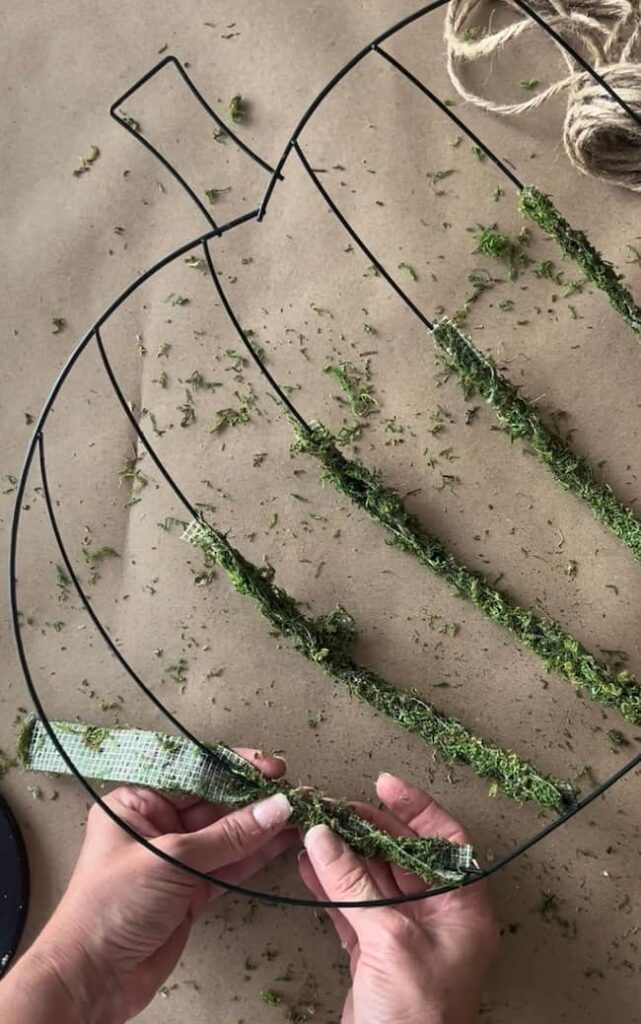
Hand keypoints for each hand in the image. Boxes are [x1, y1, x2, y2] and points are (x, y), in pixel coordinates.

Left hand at [0, 747, 293, 1023]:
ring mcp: (175, 860)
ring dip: (261, 826)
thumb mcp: (170, 859)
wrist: (92, 978)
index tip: (270, 767)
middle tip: (292, 791)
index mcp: (137, 803)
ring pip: (225, 835)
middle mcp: (156, 826)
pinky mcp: (189, 892)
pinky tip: (282, 841)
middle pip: (213, 803)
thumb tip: (276, 808)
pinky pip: (228, 866)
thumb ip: (229, 836)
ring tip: (299, 814)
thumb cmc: (111, 906)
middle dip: (253, 798)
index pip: (193, 773)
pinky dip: (255, 855)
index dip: (233, 768)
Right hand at [299, 773, 498, 1023]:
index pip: (448, 843)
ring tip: (315, 830)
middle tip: (337, 809)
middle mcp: (439, 919)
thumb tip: (323, 836)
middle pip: (405, 858)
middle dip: (370, 831)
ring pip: (374, 881)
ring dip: (344, 856)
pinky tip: (309, 867)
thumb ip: (354, 884)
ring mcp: (405, 936)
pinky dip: (330, 887)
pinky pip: (352, 908)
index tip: (385, 786)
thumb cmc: (419, 1018)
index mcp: (464, 911)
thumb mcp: (390, 939)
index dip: (418, 810)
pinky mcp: (375, 956)